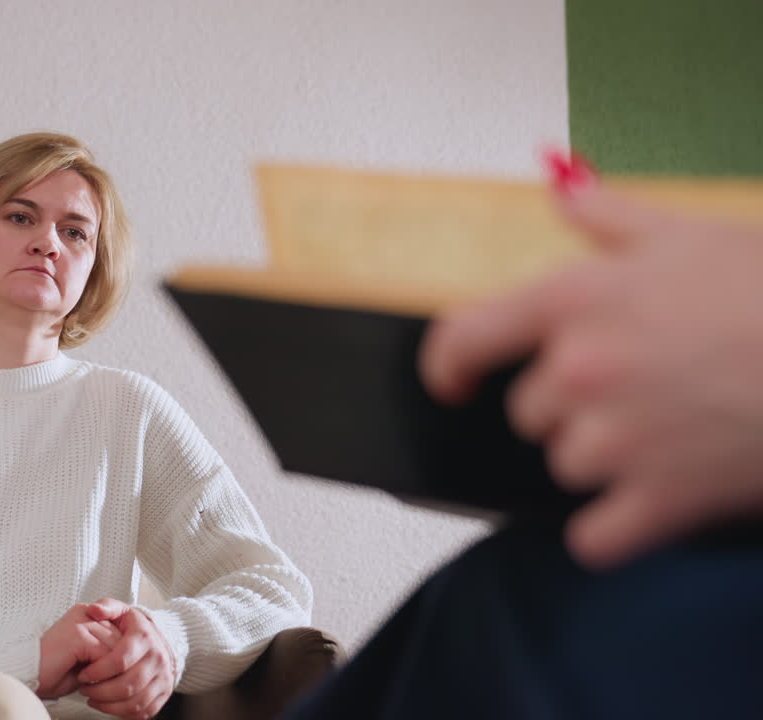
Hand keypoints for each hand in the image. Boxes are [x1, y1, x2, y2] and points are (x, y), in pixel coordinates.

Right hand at [37, 604, 122, 698]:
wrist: (29, 675)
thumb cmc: (55, 670)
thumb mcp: (87, 657)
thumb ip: (106, 651)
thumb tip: (131, 659)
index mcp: (86, 614)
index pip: (119, 630)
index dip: (121, 654)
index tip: (116, 671)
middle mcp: (85, 613)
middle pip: (120, 637)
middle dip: (119, 663)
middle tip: (109, 682)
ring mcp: (81, 621)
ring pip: (115, 647)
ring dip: (112, 670)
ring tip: (99, 684)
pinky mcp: (78, 634)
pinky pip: (105, 655)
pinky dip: (102, 672)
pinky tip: (87, 681)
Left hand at [76, 598, 175, 719]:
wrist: (162, 641)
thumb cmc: (134, 628)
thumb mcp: (121, 611)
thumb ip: (106, 607)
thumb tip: (94, 610)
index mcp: (144, 637)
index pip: (120, 660)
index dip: (98, 671)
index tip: (83, 674)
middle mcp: (158, 658)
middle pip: (128, 685)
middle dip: (101, 691)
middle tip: (84, 690)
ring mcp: (164, 678)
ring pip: (135, 702)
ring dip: (109, 705)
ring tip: (92, 699)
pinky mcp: (164, 694)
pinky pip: (144, 712)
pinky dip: (123, 713)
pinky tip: (108, 706)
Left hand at [420, 160, 762, 569]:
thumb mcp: (689, 233)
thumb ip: (609, 216)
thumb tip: (562, 193)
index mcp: (574, 302)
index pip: (464, 338)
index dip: (448, 366)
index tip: (453, 381)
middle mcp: (579, 372)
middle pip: (529, 412)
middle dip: (572, 404)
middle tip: (644, 388)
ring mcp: (616, 442)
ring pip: (566, 467)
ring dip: (603, 461)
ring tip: (671, 430)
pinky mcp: (660, 502)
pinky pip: (596, 537)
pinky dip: (615, 529)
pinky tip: (651, 503)